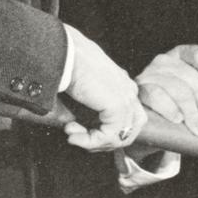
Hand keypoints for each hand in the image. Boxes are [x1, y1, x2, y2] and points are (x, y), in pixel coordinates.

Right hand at [61, 25, 146, 152]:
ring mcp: (126, 97)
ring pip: (121, 136)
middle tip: (78, 138)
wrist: (67, 54)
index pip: (129, 120)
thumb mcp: (84, 88)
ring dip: (94, 143)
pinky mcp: (118, 104)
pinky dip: (90, 141)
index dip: (106, 133)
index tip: (80, 132)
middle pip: (130, 130)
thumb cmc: (70, 66)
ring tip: (73, 135)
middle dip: (103, 141)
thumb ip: (89, 106)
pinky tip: (73, 135)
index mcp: (123, 85)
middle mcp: (128, 90)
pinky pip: (110, 135)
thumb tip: (78, 130)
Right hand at [135, 37, 197, 136]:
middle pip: (193, 78)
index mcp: (184, 53)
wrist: (156, 123)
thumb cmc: (185, 99)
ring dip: (192, 112)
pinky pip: (157, 97)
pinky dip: (171, 109)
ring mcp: (150, 74)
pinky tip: (178, 119)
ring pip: (179, 90)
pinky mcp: (139, 90)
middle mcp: (165, 59)